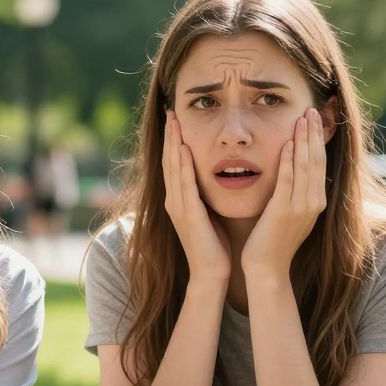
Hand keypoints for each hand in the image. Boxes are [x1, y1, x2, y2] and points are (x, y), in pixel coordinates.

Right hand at [163, 112, 232, 282]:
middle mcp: (174, 200)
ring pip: (173, 168)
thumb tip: (215, 177)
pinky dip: (182, 165)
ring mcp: (177, 207)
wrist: (211, 273)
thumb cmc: (214, 246)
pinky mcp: (186, 214)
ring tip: (174, 122)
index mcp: (179, 200)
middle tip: (170, 112)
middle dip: (170, 136)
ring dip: (173, 143)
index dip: (174, 141)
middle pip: (169, 161)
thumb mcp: (209, 214)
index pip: (175, 164)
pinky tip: (184, 149)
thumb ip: (205, 195)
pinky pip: (184, 184)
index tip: (177, 120)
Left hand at [241, 108, 326, 280]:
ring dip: (303, 140)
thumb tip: (292, 169)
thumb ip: (293, 192)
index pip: (319, 163)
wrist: (266, 268)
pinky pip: (288, 182)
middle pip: (316, 160)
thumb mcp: (289, 212)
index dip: (317, 140)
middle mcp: (314, 203)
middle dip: (314, 133)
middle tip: (312, 109)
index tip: (313, 119)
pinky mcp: (284, 212)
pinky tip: (286, 145)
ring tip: (302, 118)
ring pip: (305, 167)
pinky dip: (288, 162)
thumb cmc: (272, 240)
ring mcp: (301, 208)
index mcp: (316, 201)